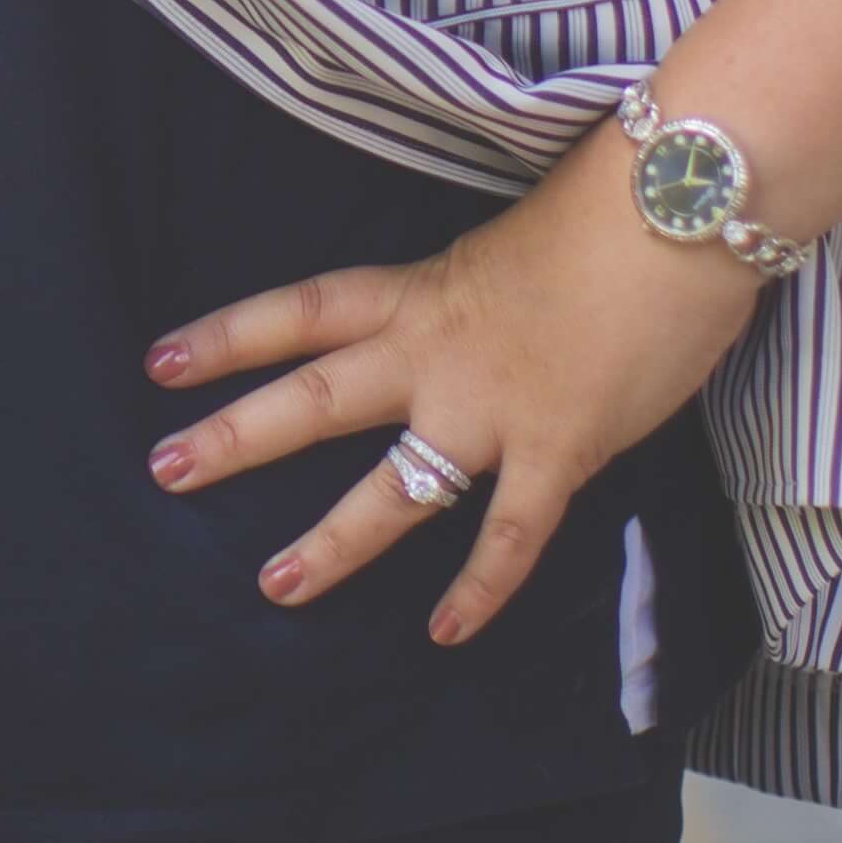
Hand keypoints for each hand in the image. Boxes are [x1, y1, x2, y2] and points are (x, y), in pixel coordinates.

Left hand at [137, 122, 764, 642]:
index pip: (302, 311)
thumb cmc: (610, 211)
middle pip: (315, 397)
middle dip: (236, 435)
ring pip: (393, 486)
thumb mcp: (512, 244)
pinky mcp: (559, 449)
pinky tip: (444, 632)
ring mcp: (493, 406)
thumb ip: (475, 296)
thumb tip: (472, 322)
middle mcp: (437, 352)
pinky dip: (478, 590)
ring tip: (274, 586)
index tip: (159, 362)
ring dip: (333, 541)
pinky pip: (507, 535)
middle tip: (164, 469)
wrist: (682, 210)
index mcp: (421, 291)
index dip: (228, 336)